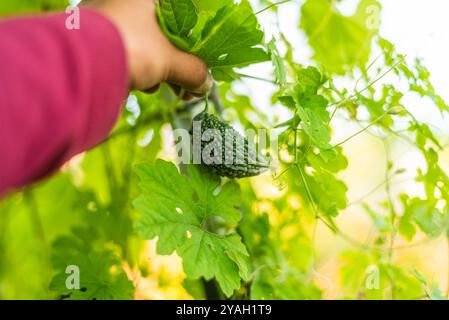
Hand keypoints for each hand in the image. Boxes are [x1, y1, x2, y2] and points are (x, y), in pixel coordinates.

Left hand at [84, 0, 212, 97]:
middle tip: (187, 81)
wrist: (75, 66)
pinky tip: (143, 86)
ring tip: (166, 87)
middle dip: (177, 60)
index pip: (180, 13)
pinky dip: (138, 68)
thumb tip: (207, 83)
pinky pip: (126, 51)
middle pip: (162, 31)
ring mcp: (106, 17)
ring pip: (144, 43)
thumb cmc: (130, 48)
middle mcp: (124, 1)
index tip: (202, 57)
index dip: (194, 37)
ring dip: (159, 67)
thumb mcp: (168, 60)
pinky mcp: (95, 37)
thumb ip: (192, 70)